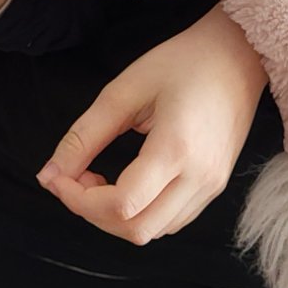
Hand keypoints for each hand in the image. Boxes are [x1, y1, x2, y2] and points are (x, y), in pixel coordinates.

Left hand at [37, 6, 268, 242]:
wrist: (238, 55)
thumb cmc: (182, 62)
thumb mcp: (124, 90)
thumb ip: (85, 136)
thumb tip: (48, 174)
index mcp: (176, 148)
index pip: (121, 205)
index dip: (78, 200)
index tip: (57, 176)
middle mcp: (200, 177)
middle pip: (136, 230)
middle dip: (93, 213)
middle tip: (76, 178)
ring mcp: (212, 187)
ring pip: (154, 232)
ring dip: (116, 217)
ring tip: (100, 178)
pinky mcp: (215, 187)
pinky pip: (172, 221)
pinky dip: (141, 214)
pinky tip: (127, 183)